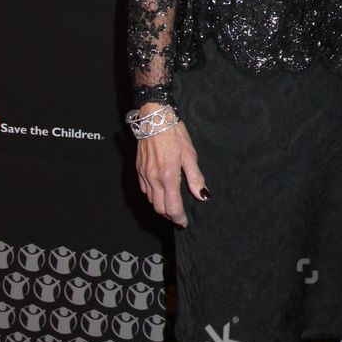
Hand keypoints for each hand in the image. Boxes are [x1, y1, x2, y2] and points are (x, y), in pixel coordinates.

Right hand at [135, 110, 206, 226]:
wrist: (154, 118)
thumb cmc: (174, 133)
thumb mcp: (190, 155)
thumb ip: (196, 178)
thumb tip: (203, 196)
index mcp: (168, 176)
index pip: (172, 206)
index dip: (178, 218)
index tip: (184, 223)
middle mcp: (153, 178)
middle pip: (159, 207)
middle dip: (169, 215)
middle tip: (179, 217)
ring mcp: (144, 174)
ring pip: (150, 200)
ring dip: (160, 206)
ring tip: (171, 206)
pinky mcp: (138, 169)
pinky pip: (144, 189)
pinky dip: (152, 196)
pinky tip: (160, 192)